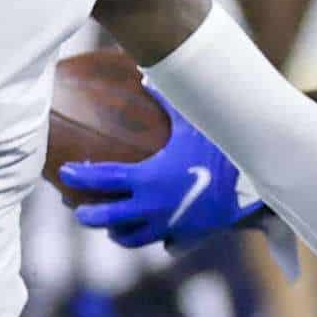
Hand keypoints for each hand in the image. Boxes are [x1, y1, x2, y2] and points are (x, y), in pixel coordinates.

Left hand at [57, 87, 260, 246]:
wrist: (252, 186)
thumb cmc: (220, 150)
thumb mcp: (192, 122)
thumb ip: (166, 99)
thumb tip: (147, 74)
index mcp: (148, 178)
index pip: (104, 179)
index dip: (80, 177)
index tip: (64, 173)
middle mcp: (152, 205)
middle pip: (107, 217)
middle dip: (87, 215)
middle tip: (75, 209)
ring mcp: (166, 224)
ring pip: (129, 236)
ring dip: (114, 231)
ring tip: (106, 224)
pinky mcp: (181, 235)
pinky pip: (153, 242)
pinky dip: (139, 238)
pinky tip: (136, 231)